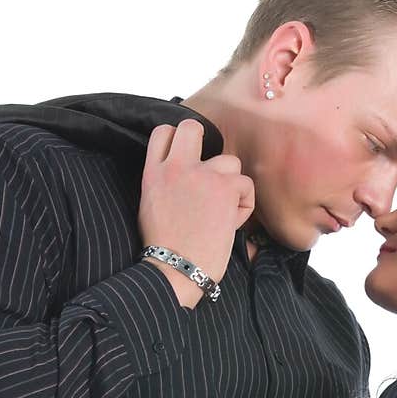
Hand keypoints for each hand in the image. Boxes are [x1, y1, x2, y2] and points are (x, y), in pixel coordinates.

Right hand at [138, 119, 254, 307]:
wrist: (176, 270)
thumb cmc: (165, 249)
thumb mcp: (150, 206)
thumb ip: (164, 182)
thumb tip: (182, 177)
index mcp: (152, 173)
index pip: (162, 132)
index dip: (177, 140)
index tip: (186, 157)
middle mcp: (176, 167)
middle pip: (192, 127)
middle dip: (205, 141)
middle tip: (210, 170)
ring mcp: (202, 175)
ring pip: (230, 161)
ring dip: (231, 184)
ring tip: (222, 210)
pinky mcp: (225, 189)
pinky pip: (246, 186)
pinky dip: (244, 205)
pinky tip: (231, 223)